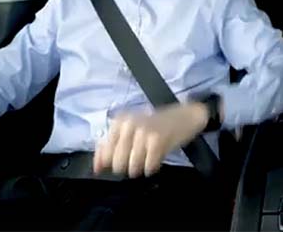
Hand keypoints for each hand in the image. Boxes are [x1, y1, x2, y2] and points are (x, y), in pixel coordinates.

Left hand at [93, 102, 208, 177]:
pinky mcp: (157, 141)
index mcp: (120, 121)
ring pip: (132, 167)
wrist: (187, 115)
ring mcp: (143, 132)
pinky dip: (151, 168)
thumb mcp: (132, 130)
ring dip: (140, 168)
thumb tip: (96, 167)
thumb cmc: (158, 123)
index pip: (105, 152)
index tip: (123, 159)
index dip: (111, 162)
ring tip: (147, 159)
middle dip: (127, 166)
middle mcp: (129, 125)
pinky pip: (147, 167)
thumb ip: (110, 147)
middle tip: (138, 158)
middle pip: (117, 163)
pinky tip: (155, 160)